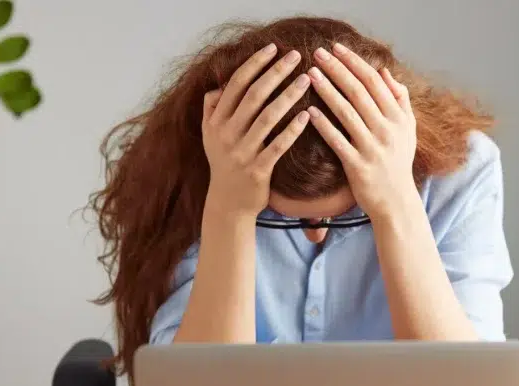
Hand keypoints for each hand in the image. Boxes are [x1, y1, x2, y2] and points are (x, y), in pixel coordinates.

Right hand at [202, 44, 311, 217]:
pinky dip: (292, 130)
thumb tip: (219, 85)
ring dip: (288, 95)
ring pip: (267, 118)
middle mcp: (226, 134)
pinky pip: (278, 146)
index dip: (255, 64)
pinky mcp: (257, 170)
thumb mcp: (211, 136)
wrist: (228, 204)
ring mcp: (241, 153)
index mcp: (216, 121)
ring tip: (307, 79)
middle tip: (297, 56)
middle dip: (276, 72)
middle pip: (253, 96)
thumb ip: (211, 109)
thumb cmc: (225, 164)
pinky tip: (307, 115)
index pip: (236, 84)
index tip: (273, 48)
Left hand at [306, 43, 419, 220]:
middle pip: (358, 92)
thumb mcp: (408, 129)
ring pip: (347, 113)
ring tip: (309, 74)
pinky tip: (308, 111)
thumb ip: (400, 99)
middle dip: (337, 69)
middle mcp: (387, 130)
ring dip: (327, 91)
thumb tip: (384, 71)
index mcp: (398, 117)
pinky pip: (337, 141)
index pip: (374, 81)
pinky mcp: (357, 166)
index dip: (354, 62)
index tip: (336, 47)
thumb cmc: (398, 162)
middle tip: (317, 52)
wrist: (396, 202)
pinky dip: (324, 125)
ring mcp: (372, 148)